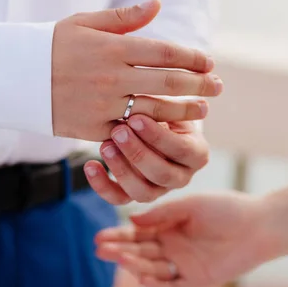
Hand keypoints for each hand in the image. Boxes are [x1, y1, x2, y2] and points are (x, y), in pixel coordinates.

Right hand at [51, 0, 222, 140]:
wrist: (13, 77)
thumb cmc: (52, 45)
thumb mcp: (84, 22)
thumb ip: (125, 17)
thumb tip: (158, 4)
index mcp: (113, 48)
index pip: (165, 53)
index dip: (192, 58)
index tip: (209, 62)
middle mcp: (112, 76)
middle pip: (168, 82)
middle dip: (199, 85)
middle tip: (218, 88)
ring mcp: (103, 105)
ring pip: (155, 110)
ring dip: (183, 111)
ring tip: (202, 111)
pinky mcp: (93, 128)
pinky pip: (129, 132)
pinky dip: (151, 131)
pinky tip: (168, 130)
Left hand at [84, 115, 208, 203]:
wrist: (154, 121)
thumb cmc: (164, 108)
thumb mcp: (169, 104)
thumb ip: (164, 105)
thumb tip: (155, 88)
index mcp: (197, 154)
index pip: (180, 150)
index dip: (158, 136)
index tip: (136, 117)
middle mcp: (182, 176)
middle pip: (162, 174)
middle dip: (137, 152)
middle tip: (117, 131)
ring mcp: (159, 189)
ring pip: (142, 192)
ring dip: (121, 169)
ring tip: (105, 146)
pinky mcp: (136, 194)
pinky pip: (119, 198)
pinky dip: (102, 185)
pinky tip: (90, 166)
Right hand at [94, 192, 276, 286]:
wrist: (257, 223)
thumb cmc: (225, 208)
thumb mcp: (189, 205)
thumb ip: (161, 214)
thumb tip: (130, 220)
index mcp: (169, 228)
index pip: (137, 234)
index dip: (118, 235)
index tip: (99, 235)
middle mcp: (172, 247)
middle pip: (140, 252)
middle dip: (119, 250)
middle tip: (99, 248)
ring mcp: (183, 265)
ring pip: (152, 269)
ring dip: (133, 264)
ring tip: (117, 257)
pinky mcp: (197, 280)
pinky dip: (157, 285)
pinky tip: (142, 278)